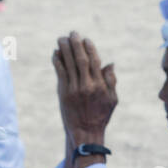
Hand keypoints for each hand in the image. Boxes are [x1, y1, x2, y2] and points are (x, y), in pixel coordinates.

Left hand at [53, 32, 115, 167]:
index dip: (89, 48)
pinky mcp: (63, 94)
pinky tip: (55, 53)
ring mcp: (74, 89)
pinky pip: (60, 73)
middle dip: (76, 44)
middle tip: (72, 33)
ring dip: (64, 49)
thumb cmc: (100, 117)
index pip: (95, 61)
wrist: (85, 133)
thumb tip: (110, 63)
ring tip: (61, 39)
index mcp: (100, 86)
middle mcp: (87, 86)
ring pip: (68, 64)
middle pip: (80, 59)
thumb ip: (111, 81)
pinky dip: (57, 61)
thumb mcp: (112, 100)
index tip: (86, 39)